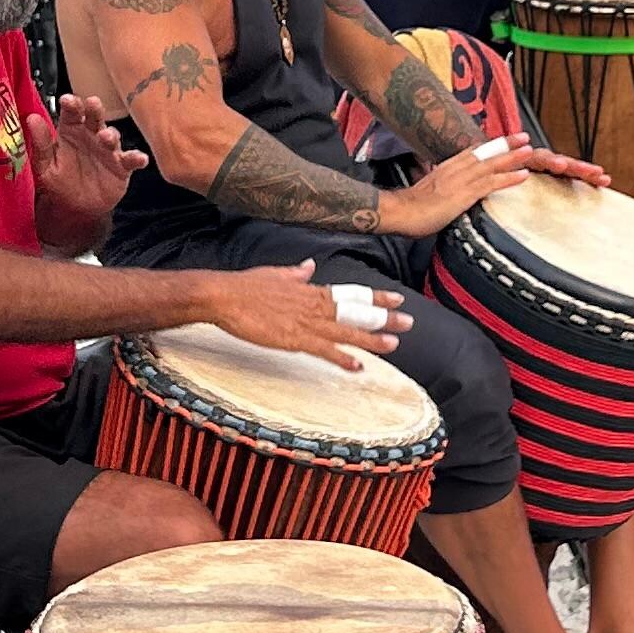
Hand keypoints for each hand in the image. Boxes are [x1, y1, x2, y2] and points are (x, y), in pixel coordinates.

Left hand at [33, 92, 145, 215]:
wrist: (77, 208)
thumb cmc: (61, 182)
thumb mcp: (46, 165)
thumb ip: (41, 143)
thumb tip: (31, 118)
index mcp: (71, 131)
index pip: (71, 113)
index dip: (71, 105)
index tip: (67, 100)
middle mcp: (91, 135)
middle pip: (94, 118)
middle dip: (94, 110)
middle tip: (92, 103)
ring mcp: (108, 150)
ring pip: (112, 137)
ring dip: (111, 135)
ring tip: (106, 136)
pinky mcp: (122, 166)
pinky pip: (131, 160)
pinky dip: (136, 158)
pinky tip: (140, 159)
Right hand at [198, 263, 411, 367]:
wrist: (224, 296)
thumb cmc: (245, 286)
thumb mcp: (276, 273)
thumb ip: (297, 273)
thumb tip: (309, 266)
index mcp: (310, 289)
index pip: (351, 292)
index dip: (376, 296)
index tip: (396, 298)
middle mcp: (313, 304)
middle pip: (356, 310)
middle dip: (384, 317)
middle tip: (409, 321)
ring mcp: (305, 322)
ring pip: (346, 330)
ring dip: (371, 338)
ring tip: (393, 344)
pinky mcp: (293, 339)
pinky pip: (323, 350)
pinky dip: (342, 358)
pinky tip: (357, 366)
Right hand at [376, 134, 580, 238]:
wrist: (400, 213)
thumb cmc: (410, 208)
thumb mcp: (427, 192)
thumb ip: (440, 188)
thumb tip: (445, 192)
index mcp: (446, 168)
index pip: (472, 152)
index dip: (490, 146)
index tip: (503, 140)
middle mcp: (455, 169)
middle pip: (485, 153)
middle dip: (505, 144)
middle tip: (524, 137)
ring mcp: (461, 180)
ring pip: (492, 164)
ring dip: (513, 157)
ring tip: (530, 150)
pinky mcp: (464, 194)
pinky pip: (491, 183)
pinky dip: (509, 178)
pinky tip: (523, 175)